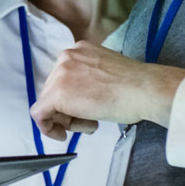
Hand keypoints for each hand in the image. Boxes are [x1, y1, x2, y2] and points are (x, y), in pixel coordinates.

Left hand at [30, 41, 184, 140]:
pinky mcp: (57, 93)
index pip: (63, 79)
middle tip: (88, 122)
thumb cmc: (135, 88)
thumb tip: (78, 98)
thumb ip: (87, 80)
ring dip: (67, 120)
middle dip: (67, 112)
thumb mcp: (106, 75)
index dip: (70, 101)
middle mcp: (66, 57)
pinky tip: (63, 135)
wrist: (145, 90)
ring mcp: (60, 73)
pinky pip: (39, 114)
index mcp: (79, 50)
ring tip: (91, 124)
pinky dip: (47, 127)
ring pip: (48, 103)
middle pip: (53, 91)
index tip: (81, 112)